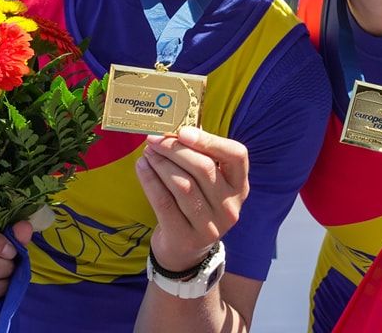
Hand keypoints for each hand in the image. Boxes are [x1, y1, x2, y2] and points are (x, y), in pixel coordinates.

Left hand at [136, 126, 248, 271]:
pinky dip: (150, 181)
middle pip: (203, 168)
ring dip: (161, 164)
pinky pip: (164, 202)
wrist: (185, 251)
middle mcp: (230, 206)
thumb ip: (200, 157)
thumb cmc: (197, 205)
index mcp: (239, 186)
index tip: (183, 131)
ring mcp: (211, 225)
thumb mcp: (208, 184)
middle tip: (154, 139)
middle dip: (175, 149)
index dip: (209, 140)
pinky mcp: (186, 237)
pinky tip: (141, 168)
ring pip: (183, 185)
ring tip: (147, 152)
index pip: (236, 155)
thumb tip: (176, 130)